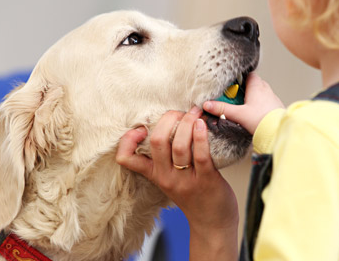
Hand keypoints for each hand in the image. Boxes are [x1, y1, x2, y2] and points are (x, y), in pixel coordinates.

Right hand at [116, 107, 238, 259]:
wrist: (212, 225)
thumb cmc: (194, 197)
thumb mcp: (170, 180)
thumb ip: (165, 159)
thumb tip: (167, 125)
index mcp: (155, 175)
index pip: (126, 158)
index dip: (127, 140)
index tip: (141, 128)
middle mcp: (166, 177)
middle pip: (157, 141)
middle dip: (168, 119)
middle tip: (179, 112)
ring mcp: (185, 179)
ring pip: (178, 145)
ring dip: (187, 123)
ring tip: (195, 113)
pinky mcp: (205, 180)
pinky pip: (200, 155)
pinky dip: (200, 136)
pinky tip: (202, 124)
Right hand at [203, 72, 283, 133]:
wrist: (278, 131)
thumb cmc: (262, 120)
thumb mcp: (238, 114)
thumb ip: (222, 109)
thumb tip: (208, 105)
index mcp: (257, 86)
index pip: (247, 74)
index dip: (239, 78)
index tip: (231, 86)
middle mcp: (266, 89)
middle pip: (252, 84)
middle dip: (243, 90)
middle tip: (234, 99)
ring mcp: (272, 98)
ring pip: (259, 94)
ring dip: (251, 99)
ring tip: (242, 108)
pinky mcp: (275, 107)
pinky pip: (265, 103)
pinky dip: (259, 106)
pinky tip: (253, 115)